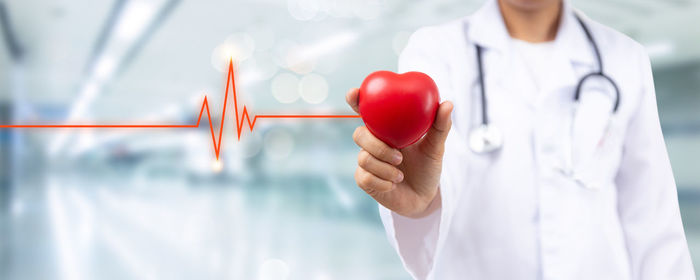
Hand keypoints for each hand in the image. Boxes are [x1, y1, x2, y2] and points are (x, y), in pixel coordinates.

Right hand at [346, 88, 452, 217]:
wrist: (423, 197)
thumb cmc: (427, 168)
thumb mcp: (436, 147)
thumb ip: (440, 126)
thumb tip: (448, 104)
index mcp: (386, 129)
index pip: (366, 110)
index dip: (355, 99)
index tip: (353, 93)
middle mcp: (372, 142)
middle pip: (359, 134)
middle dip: (377, 146)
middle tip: (399, 156)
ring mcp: (366, 161)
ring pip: (364, 158)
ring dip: (385, 168)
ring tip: (401, 174)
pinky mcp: (364, 180)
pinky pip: (365, 177)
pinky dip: (383, 182)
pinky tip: (393, 184)